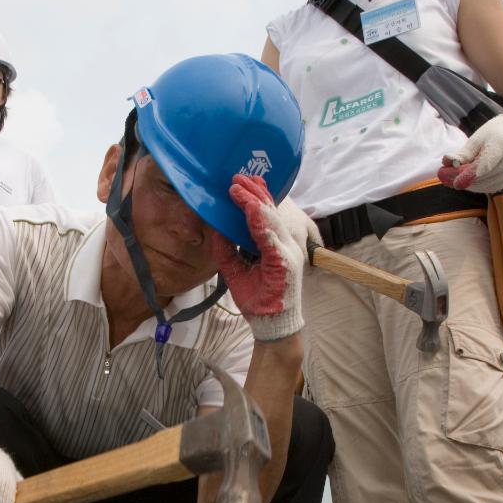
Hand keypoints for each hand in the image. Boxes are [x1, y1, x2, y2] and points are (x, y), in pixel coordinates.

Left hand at [211, 177, 308, 340]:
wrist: (271, 326)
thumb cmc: (258, 298)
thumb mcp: (235, 269)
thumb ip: (226, 248)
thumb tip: (214, 227)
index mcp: (275, 245)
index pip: (265, 215)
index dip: (254, 197)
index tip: (240, 182)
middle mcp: (285, 245)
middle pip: (269, 212)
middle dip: (253, 192)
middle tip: (237, 176)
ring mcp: (287, 253)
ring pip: (270, 220)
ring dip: (254, 201)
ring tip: (238, 187)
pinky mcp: (284, 263)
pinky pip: (271, 238)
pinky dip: (260, 222)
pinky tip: (251, 209)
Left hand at [438, 114, 502, 193]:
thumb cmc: (491, 135)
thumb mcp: (475, 140)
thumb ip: (463, 154)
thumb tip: (447, 162)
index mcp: (500, 148)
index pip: (484, 166)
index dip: (468, 176)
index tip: (455, 183)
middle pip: (482, 178)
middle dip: (462, 180)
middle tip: (444, 177)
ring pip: (484, 186)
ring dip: (467, 184)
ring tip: (452, 177)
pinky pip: (488, 188)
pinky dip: (475, 186)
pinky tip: (465, 180)